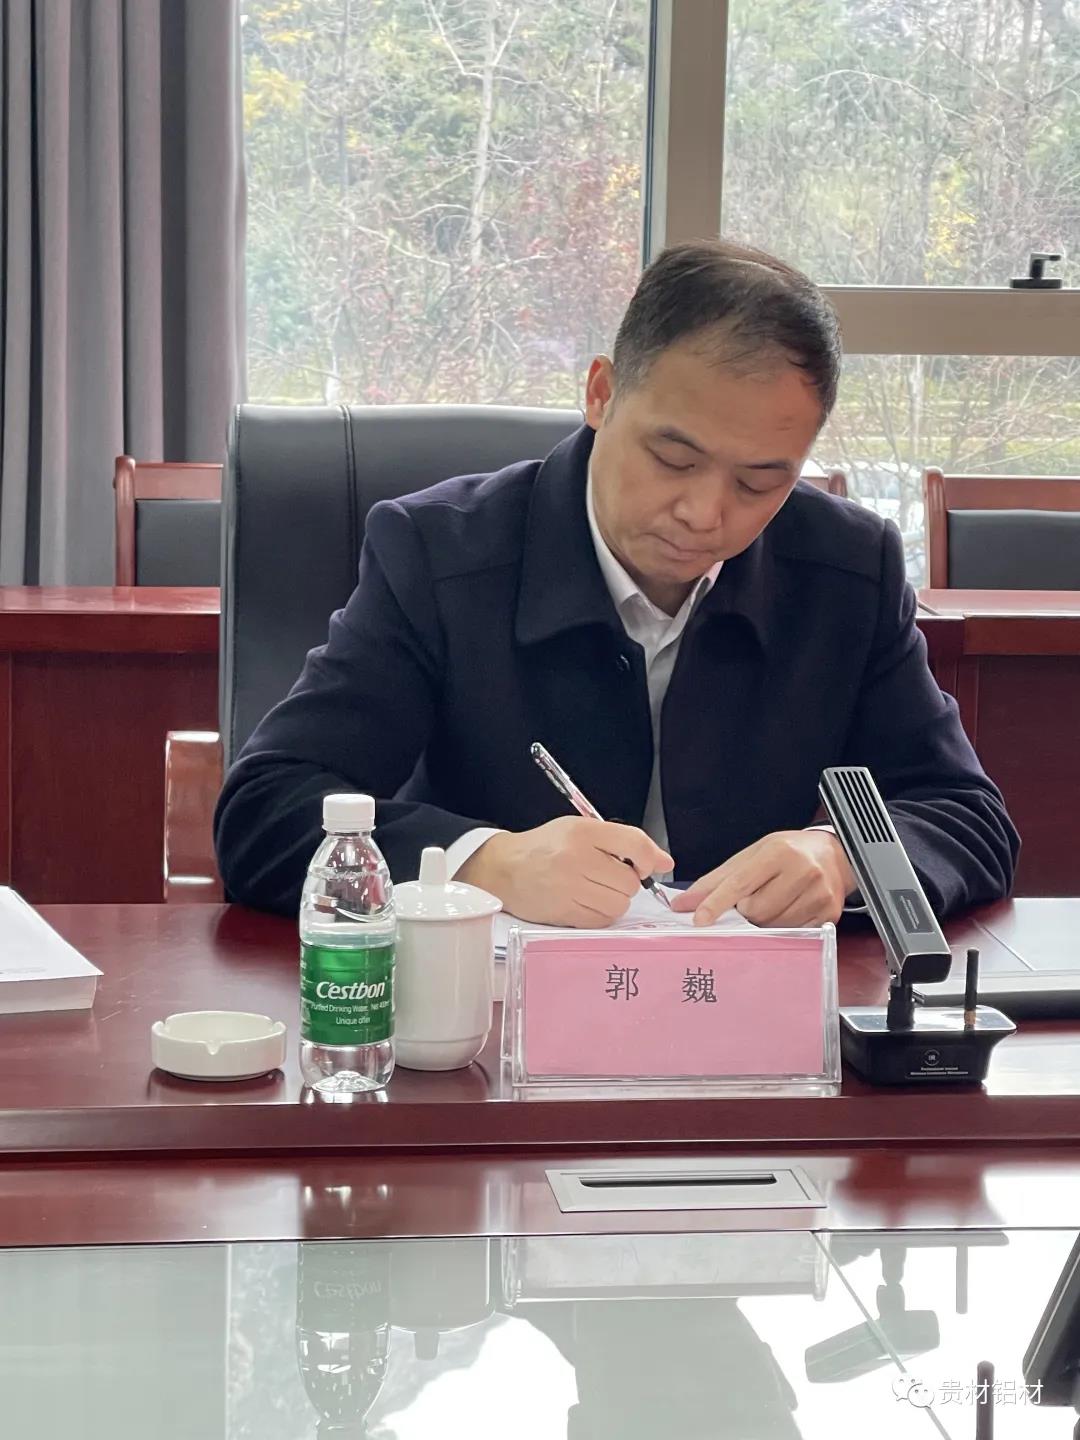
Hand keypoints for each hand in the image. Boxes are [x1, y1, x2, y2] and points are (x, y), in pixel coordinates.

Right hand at [457, 817, 672, 927]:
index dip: (648, 859)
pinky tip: (585, 902)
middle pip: (629, 882)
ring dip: (614, 900)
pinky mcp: (563, 913)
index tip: (645, 866)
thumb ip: (624, 841)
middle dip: (625, 882)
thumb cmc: (546, 848)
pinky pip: (602, 920)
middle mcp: (576, 858)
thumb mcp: (581, 829)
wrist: (504, 869)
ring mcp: (568, 888)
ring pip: (619, 904)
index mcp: (582, 832)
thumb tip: (665, 862)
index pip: (634, 844)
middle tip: (606, 876)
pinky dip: (601, 914)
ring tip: (594, 889)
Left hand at [670, 830, 856, 927]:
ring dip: (763, 922)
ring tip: (772, 901)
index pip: (740, 883)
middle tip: (753, 898)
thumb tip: (683, 903)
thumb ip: (715, 880)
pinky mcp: (829, 914)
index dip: (717, 903)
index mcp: (779, 852)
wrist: (832, 855)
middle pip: (756, 910)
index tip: (700, 919)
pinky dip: (782, 928)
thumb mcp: (750, 856)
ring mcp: (819, 894)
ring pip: (773, 926)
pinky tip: (787, 911)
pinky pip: (792, 934)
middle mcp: (803, 871)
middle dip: (746, 911)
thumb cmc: (787, 853)